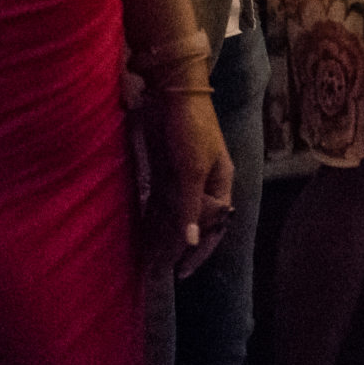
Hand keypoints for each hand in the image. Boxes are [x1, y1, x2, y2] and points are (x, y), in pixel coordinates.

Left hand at [143, 90, 234, 278]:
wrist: (172, 92)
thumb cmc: (190, 128)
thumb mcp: (192, 169)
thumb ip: (191, 206)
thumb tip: (192, 241)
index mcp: (220, 182)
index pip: (215, 225)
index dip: (200, 250)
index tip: (182, 272)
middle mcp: (204, 182)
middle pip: (195, 221)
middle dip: (179, 246)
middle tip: (160, 270)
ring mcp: (184, 175)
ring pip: (176, 212)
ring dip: (164, 234)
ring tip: (149, 258)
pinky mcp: (166, 168)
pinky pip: (161, 200)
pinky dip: (153, 216)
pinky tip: (143, 231)